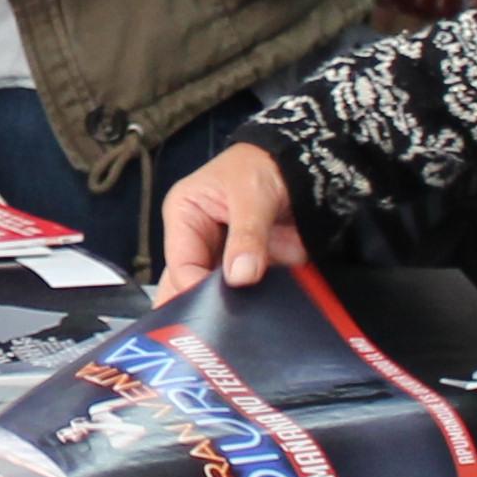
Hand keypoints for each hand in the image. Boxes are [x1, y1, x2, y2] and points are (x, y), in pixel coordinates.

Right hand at [154, 142, 307, 294]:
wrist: (296, 163)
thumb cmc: (263, 164)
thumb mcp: (253, 195)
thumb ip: (248, 235)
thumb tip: (240, 276)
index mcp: (183, 215)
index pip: (180, 265)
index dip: (197, 290)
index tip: (220, 306)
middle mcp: (197, 239)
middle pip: (191, 285)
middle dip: (212, 301)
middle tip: (229, 313)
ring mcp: (222, 256)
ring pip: (221, 294)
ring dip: (241, 298)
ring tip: (255, 294)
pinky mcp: (246, 266)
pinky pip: (250, 292)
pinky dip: (263, 294)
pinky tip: (270, 290)